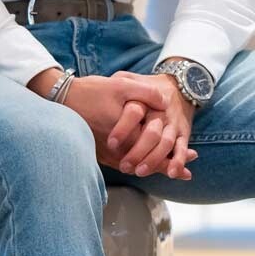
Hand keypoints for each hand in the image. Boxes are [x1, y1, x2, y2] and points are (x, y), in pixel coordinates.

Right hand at [61, 72, 197, 179]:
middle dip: (169, 165)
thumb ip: (145, 93)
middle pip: (148, 162)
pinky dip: (137, 165)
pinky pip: (121, 163)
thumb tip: (165, 101)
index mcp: (127, 133)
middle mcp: (118, 148)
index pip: (156, 150)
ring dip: (155, 167)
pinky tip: (144, 165)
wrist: (61, 99)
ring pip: (136, 165)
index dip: (176, 155)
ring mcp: (107, 152)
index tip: (193, 158)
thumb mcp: (120, 85)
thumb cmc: (91, 92)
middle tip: (187, 170)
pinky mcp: (99, 152)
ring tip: (174, 170)